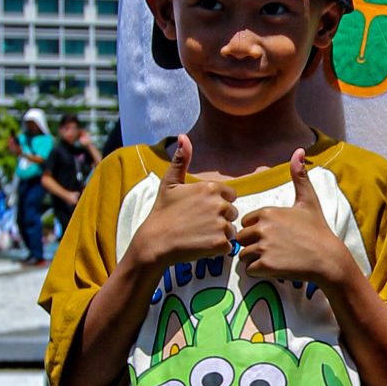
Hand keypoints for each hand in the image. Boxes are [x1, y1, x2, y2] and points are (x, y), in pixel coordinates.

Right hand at [143, 137, 236, 269]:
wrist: (154, 242)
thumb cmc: (162, 212)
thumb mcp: (169, 183)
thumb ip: (181, 160)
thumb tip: (183, 137)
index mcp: (210, 188)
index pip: (230, 196)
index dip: (218, 204)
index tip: (201, 211)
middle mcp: (218, 204)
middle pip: (232, 213)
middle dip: (220, 220)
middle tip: (198, 225)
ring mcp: (220, 224)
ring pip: (231, 230)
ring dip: (219, 235)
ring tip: (199, 235)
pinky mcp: (219, 243)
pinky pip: (228, 246)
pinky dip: (217, 248)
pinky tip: (201, 245)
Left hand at [236, 149, 347, 283]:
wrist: (328, 258)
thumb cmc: (318, 230)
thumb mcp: (309, 200)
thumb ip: (299, 176)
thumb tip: (299, 150)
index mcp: (268, 211)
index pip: (246, 222)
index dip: (257, 230)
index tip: (273, 235)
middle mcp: (262, 227)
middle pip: (242, 239)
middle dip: (252, 245)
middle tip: (273, 250)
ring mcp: (263, 246)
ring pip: (243, 255)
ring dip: (254, 259)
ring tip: (274, 259)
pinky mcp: (265, 265)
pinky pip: (248, 269)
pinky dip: (258, 272)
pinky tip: (274, 268)